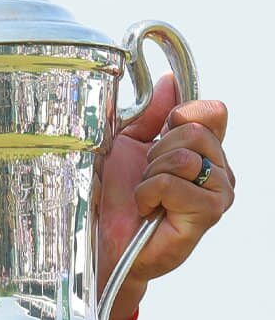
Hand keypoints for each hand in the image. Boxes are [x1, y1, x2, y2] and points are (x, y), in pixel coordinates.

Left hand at [97, 73, 234, 319]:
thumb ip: (150, 114)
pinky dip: (149, 193)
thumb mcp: (126, 143)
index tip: (158, 134)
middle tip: (145, 175)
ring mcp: (218, 194)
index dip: (181, 114)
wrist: (102, 237)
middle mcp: (218, 170)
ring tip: (145, 194)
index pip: (211, 111)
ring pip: (185, 157)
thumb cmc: (114, 195)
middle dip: (156, 151)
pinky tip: (146, 209)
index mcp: (203, 150)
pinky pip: (174, 184)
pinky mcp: (207, 215)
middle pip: (194, 131)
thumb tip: (170, 82)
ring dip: (151, 174)